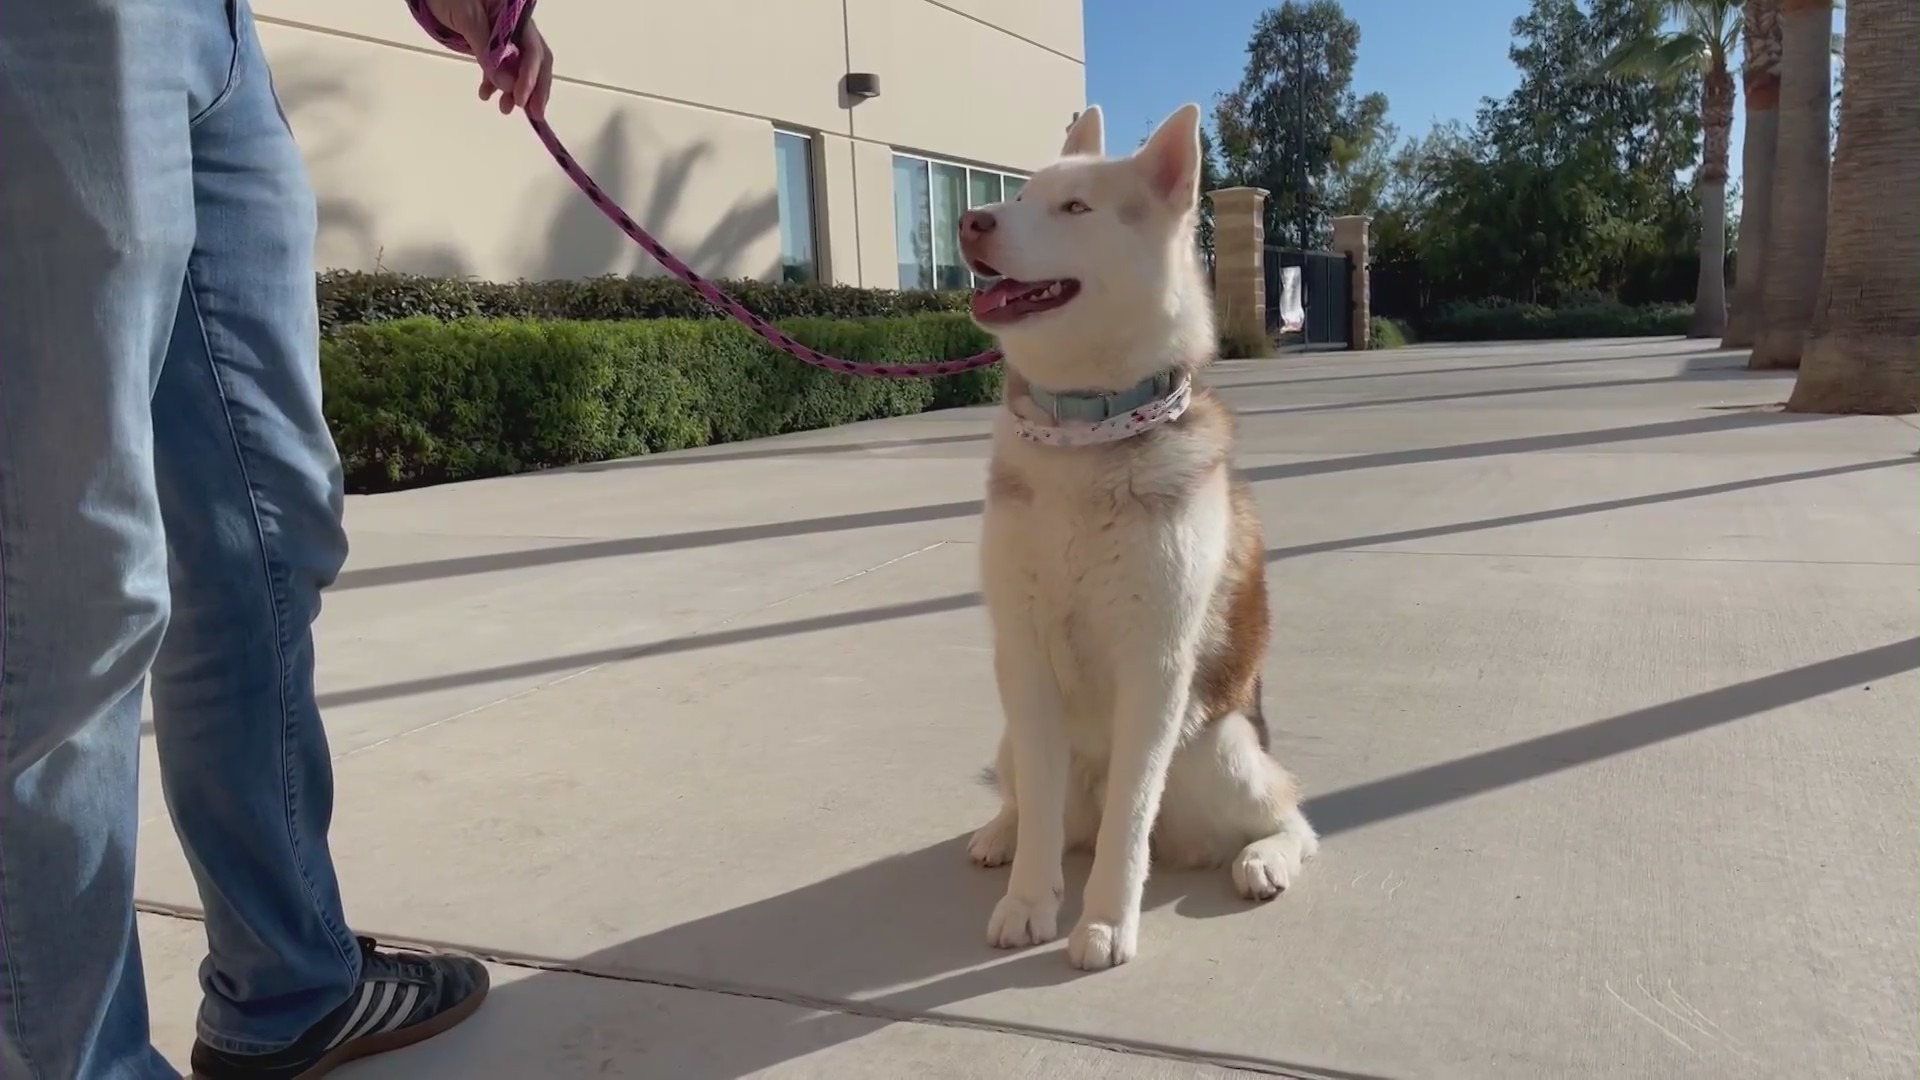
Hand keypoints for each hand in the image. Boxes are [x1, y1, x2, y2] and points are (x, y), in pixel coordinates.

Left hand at [422, 0, 554, 117]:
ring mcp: (507, 36)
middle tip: (534, 114)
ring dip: (516, 90)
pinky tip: (486, 94)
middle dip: (535, 88)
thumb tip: (507, 84)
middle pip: (536, 60)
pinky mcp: (494, 44)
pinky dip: (497, 82)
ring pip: (521, 67)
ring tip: (505, 109)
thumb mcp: (468, 20)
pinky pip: (502, 66)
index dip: (530, 76)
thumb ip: (487, 50)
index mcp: (517, 15)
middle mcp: (518, 26)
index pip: (533, 48)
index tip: (522, 100)